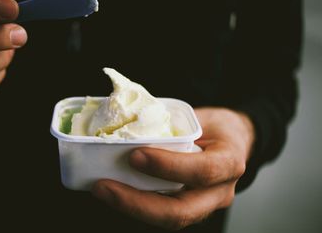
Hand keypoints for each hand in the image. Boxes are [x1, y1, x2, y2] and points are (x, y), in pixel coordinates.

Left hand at [92, 107, 254, 229]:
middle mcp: (219, 192)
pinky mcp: (188, 208)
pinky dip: (135, 204)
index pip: (202, 171)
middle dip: (137, 203)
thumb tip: (129, 120)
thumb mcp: (203, 118)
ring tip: (102, 190)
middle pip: (181, 211)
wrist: (234, 143)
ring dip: (130, 207)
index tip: (135, 155)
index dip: (168, 166)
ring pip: (168, 219)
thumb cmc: (218, 128)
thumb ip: (174, 124)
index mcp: (229, 162)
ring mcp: (204, 206)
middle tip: (103, 186)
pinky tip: (114, 192)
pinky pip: (161, 212)